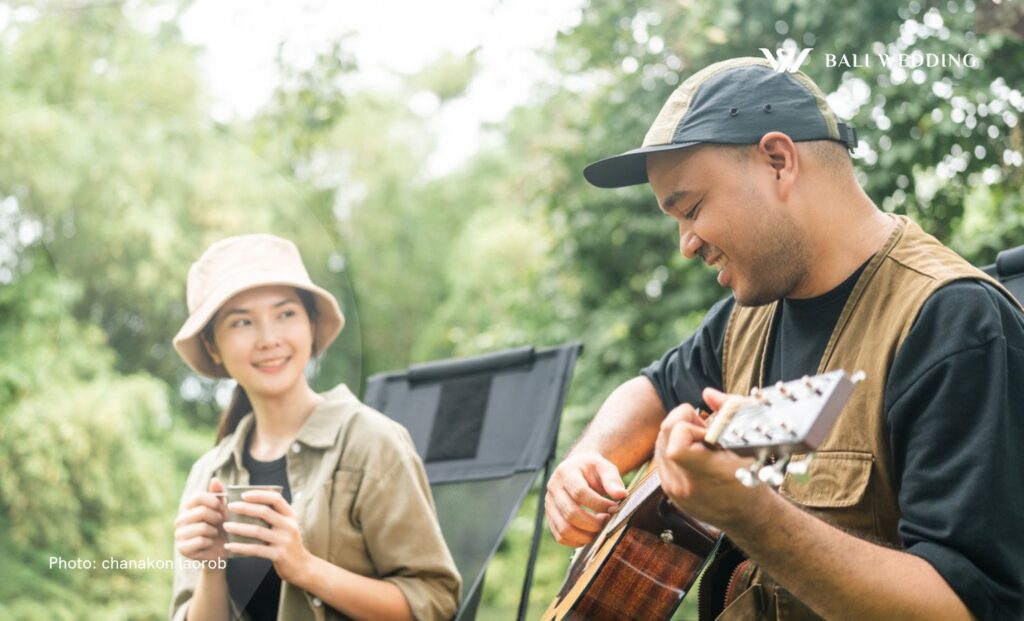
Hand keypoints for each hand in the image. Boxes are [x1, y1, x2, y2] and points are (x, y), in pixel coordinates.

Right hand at [174, 477, 227, 563]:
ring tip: (214, 534)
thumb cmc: (222, 528)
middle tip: (220, 523)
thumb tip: (214, 480)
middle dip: (216, 518)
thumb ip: (218, 495)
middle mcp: (180, 519)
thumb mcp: (223, 510)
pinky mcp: (182, 549)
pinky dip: (210, 542)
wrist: (222, 552)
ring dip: (214, 531)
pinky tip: (209, 544)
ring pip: (202, 527)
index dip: (213, 501)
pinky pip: (200, 541)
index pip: (198, 496)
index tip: (221, 508)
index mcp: (189, 508)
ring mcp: (179, 534)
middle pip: (201, 511)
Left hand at [223, 490, 312, 585]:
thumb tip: (250, 504)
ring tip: (226, 526)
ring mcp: (285, 540)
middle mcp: (289, 526)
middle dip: (245, 508)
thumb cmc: (289, 544)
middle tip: (230, 507)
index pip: (276, 499)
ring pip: (258, 530)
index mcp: (291, 516)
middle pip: (265, 512)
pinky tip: (229, 546)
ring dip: (239, 527)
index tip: (243, 494)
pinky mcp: (279, 555)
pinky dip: (240, 547)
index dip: (259, 495)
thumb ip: (274, 516)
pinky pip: (256, 549)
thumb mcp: (287, 527)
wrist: (302, 567)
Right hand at [545, 452, 627, 546]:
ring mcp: (549, 505)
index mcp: (565, 472)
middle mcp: (553, 489)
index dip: (599, 504)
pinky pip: (560, 536)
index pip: (579, 493)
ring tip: (600, 528)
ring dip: (586, 535)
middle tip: (608, 520)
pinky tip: (590, 534)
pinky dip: (577, 541)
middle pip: (570, 513)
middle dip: (593, 523)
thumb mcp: (604, 467)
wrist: (577, 469)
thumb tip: (622, 495)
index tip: (614, 508)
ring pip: (564, 529)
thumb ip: (612, 480)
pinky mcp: (550, 518)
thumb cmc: (592, 469)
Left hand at [654, 388, 764, 527]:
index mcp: (705, 473)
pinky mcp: (668, 492)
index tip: (708, 432)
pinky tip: (695, 455)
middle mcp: (683, 484)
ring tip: (702, 445)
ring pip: (660, 442)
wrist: (748, 517)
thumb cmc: (753, 478)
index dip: (690, 425)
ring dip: (678, 435)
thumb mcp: (748, 443)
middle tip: (706, 433)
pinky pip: (661, 457)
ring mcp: (673, 490)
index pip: (677, 436)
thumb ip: (729, 411)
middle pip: (665, 432)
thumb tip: (707, 393)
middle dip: (685, 423)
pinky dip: (674, 448)